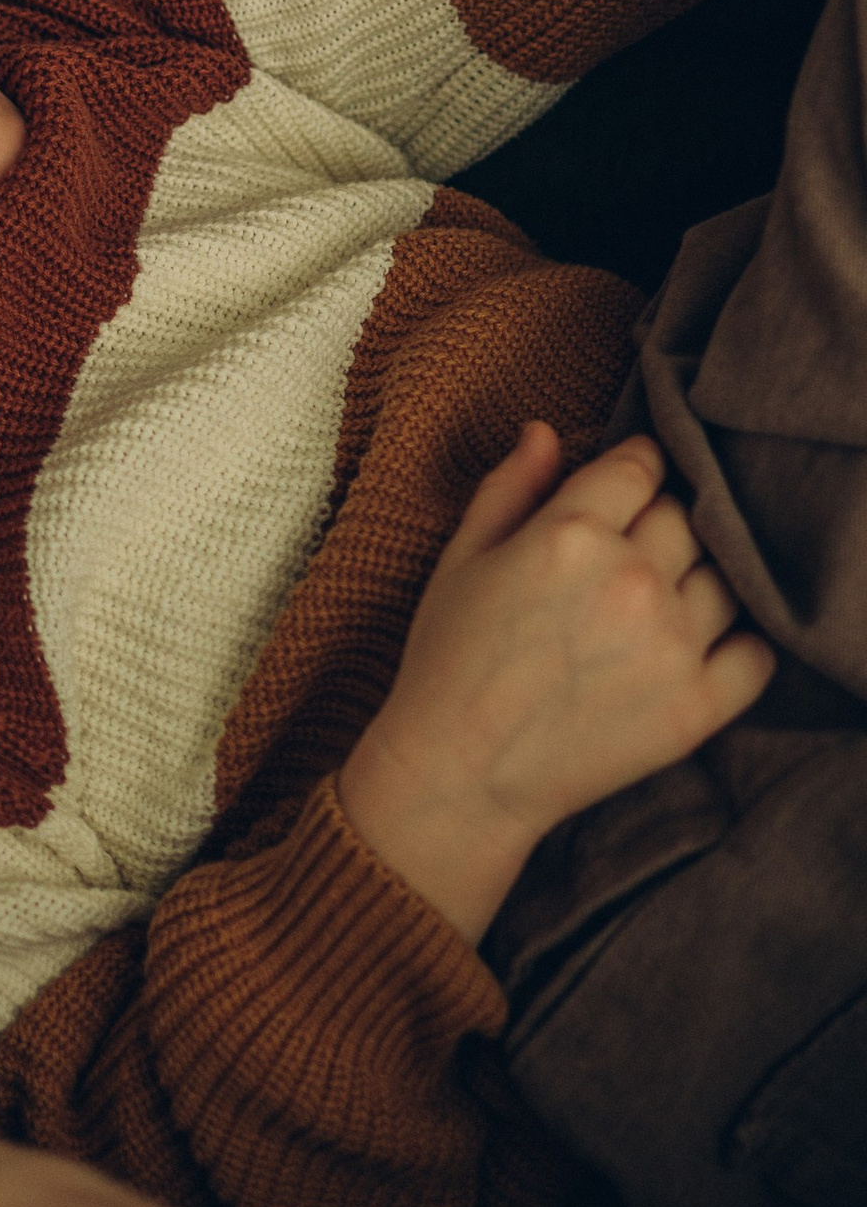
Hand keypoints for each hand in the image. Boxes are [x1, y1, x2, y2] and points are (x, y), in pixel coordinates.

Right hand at [339, 422, 774, 939]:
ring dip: (697, 581)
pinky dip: (737, 643)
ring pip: (725, 577)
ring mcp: (672, 644)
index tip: (624, 490)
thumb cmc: (448, 661)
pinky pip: (757, 652)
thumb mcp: (460, 559)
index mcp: (569, 534)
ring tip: (655, 606)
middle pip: (684, 516)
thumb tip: (546, 431)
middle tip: (627, 556)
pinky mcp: (698, 706)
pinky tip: (697, 646)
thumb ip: (509, 488)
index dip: (631, 471)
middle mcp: (631, 580)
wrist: (459, 775)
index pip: (639, 465)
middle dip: (658, 525)